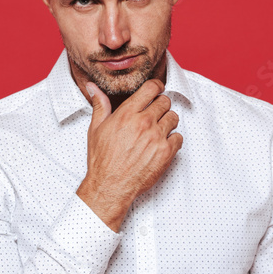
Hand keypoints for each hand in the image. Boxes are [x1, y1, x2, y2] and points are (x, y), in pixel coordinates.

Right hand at [76, 79, 182, 231]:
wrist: (110, 186)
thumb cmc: (102, 160)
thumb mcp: (96, 129)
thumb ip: (100, 106)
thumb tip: (93, 88)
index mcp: (127, 114)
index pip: (151, 88)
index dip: (156, 87)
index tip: (157, 90)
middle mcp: (144, 123)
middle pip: (165, 102)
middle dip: (160, 105)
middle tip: (155, 114)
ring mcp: (156, 138)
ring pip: (173, 118)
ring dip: (167, 121)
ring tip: (157, 130)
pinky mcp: (166, 153)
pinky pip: (178, 138)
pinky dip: (173, 139)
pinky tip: (161, 144)